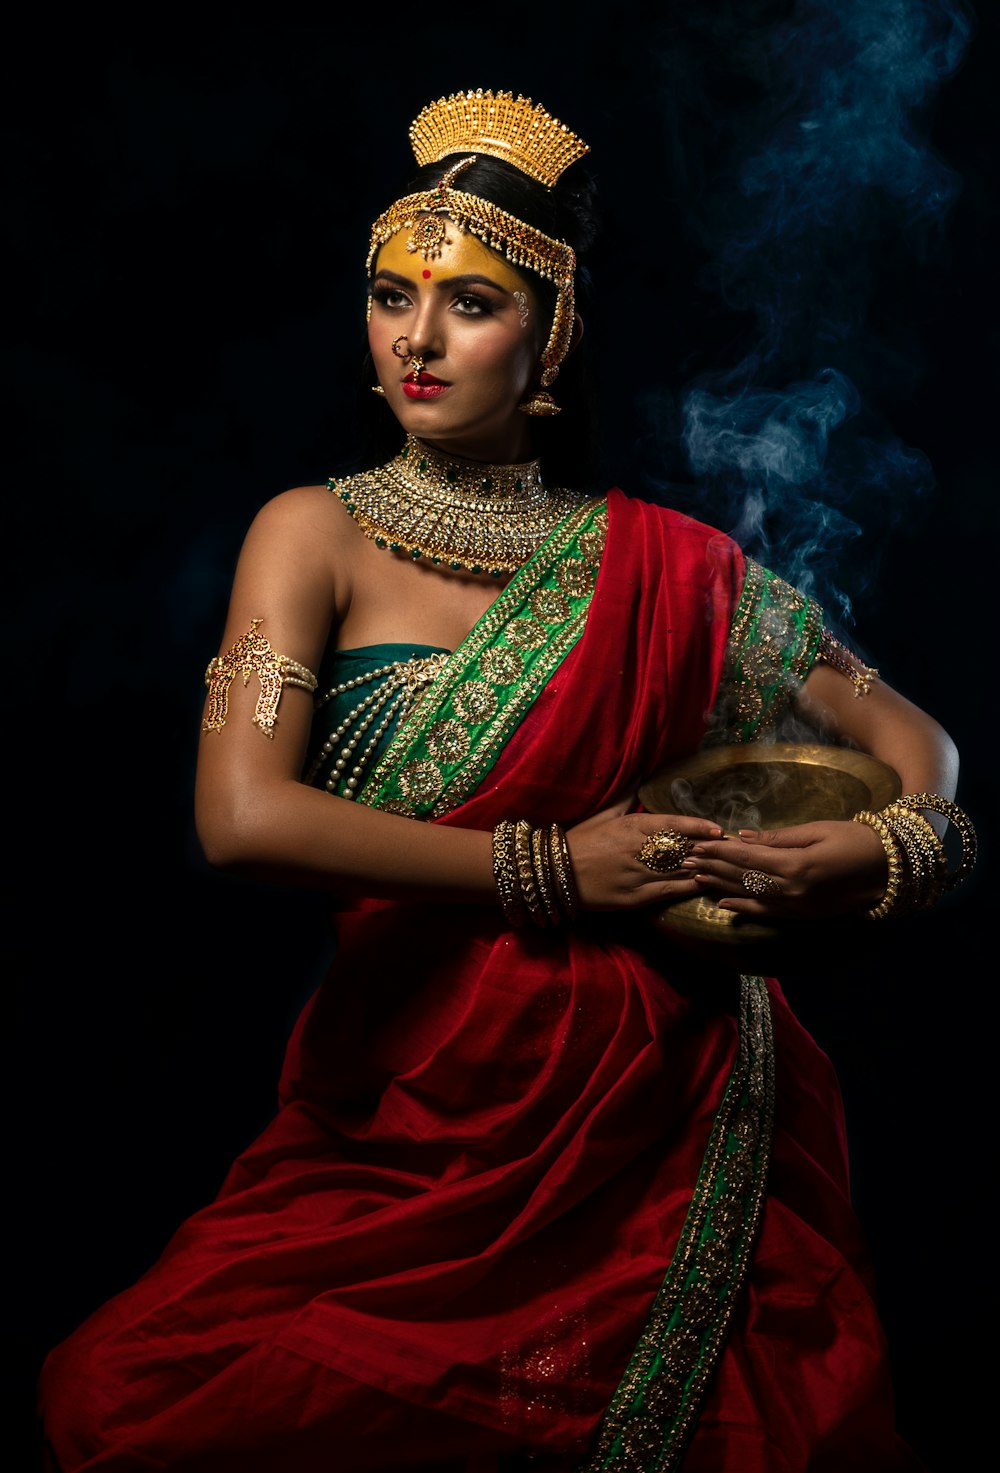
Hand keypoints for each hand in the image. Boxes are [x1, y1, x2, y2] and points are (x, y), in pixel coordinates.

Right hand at [566, 802, 726, 910]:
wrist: (555, 872)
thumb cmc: (580, 841)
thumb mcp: (605, 815)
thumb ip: (627, 796)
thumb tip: (640, 774)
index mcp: (632, 826)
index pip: (673, 824)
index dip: (698, 827)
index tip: (718, 830)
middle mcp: (639, 848)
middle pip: (682, 848)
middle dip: (707, 849)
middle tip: (731, 851)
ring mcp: (638, 873)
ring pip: (679, 870)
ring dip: (703, 868)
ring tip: (724, 867)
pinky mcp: (635, 897)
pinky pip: (668, 891)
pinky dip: (688, 887)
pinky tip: (703, 884)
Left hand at [685, 819, 887, 919]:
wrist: (889, 869)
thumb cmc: (854, 840)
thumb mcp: (816, 830)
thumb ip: (777, 838)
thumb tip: (742, 837)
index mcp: (796, 866)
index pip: (747, 859)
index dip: (719, 852)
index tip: (697, 844)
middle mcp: (793, 891)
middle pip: (743, 878)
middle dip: (713, 868)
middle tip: (686, 859)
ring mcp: (798, 908)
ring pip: (750, 897)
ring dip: (720, 887)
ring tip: (695, 878)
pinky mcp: (804, 917)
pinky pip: (766, 914)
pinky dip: (743, 908)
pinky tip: (723, 904)